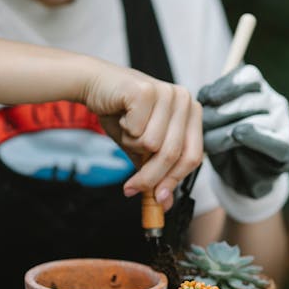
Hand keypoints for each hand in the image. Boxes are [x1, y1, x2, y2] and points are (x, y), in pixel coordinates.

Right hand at [83, 62, 202, 210]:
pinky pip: (138, 132)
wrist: (95, 85)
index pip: (193, 156)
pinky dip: (124, 132)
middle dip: (150, 177)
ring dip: (132, 145)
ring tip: (127, 129)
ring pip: (153, 144)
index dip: (174, 180)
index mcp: (191, 112)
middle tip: (130, 188)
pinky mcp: (147, 90)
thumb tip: (165, 204)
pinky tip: (121, 117)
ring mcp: (167, 92)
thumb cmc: (121, 115)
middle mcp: (185, 99)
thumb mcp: (141, 147)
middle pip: (173, 154)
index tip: (159, 199)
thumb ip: (155, 171)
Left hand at [198, 65, 288, 199]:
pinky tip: (238, 136)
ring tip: (210, 142)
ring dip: (228, 131)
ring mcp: (283, 124)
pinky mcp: (285, 149)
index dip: (226, 86)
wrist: (242, 175)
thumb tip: (203, 99)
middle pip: (248, 99)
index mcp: (259, 89)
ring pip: (255, 119)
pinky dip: (254, 137)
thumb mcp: (214, 119)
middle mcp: (275, 102)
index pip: (248, 75)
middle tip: (204, 126)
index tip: (207, 99)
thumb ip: (211, 105)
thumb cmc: (224, 141)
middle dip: (220, 112)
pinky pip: (271, 141)